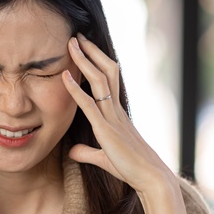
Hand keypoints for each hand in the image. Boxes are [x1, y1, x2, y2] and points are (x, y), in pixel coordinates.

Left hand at [62, 34, 176, 197]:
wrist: (150, 178)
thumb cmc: (131, 168)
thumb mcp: (104, 158)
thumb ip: (88, 152)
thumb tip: (72, 151)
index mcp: (116, 113)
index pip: (107, 79)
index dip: (96, 62)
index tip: (84, 48)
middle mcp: (115, 110)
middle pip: (105, 71)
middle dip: (90, 52)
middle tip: (77, 36)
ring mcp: (112, 117)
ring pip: (99, 81)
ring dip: (83, 61)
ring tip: (70, 44)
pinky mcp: (106, 129)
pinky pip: (88, 104)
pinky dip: (75, 89)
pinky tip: (64, 76)